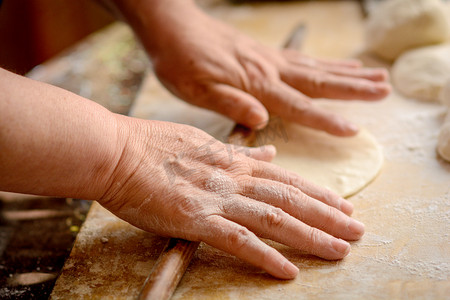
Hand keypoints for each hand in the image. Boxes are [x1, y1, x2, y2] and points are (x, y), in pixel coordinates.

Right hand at [99, 117, 364, 278]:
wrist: (115, 151)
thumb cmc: (151, 146)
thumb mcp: (201, 141)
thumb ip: (239, 151)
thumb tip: (268, 152)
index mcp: (232, 162)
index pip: (285, 179)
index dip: (318, 192)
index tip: (343, 204)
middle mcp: (232, 179)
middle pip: (291, 198)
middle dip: (328, 216)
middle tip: (359, 231)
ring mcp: (216, 199)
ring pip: (275, 218)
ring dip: (311, 235)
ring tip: (341, 250)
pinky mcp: (195, 219)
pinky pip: (238, 240)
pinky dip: (266, 256)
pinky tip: (289, 272)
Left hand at [126, 0, 390, 135]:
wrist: (173, 27)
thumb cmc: (181, 61)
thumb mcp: (196, 89)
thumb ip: (230, 103)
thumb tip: (261, 121)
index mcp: (256, 84)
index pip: (298, 105)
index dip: (325, 119)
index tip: (353, 129)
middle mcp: (270, 69)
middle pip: (319, 81)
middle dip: (354, 89)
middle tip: (385, 91)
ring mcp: (269, 58)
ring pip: (317, 67)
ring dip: (347, 73)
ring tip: (375, 76)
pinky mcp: (264, 52)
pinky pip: (303, 58)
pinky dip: (325, 63)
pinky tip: (336, 64)